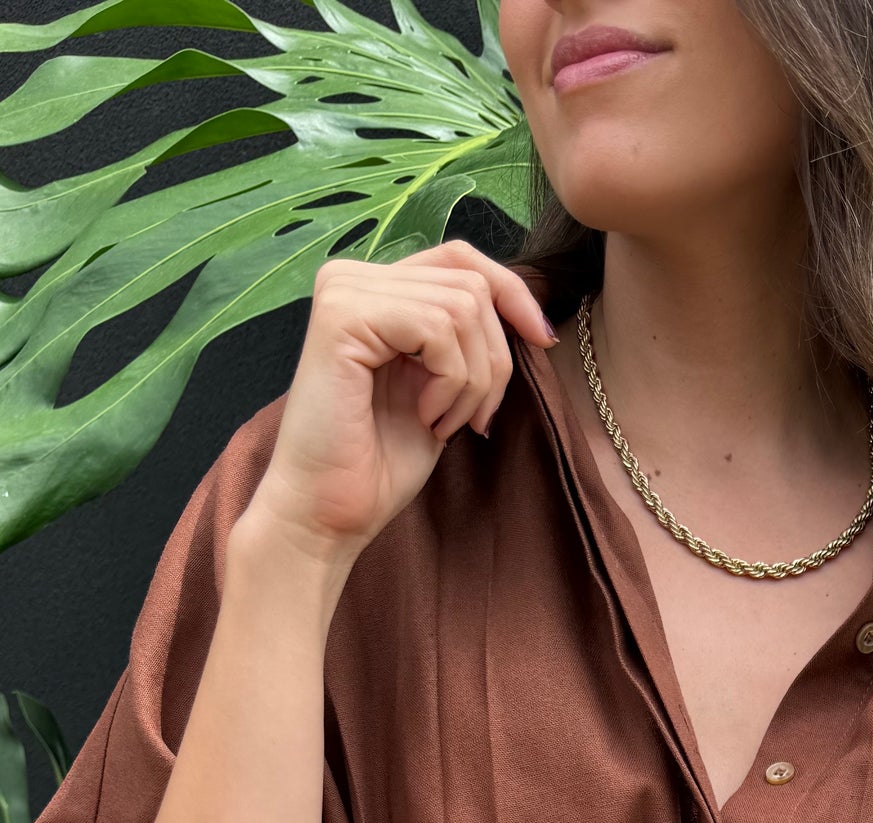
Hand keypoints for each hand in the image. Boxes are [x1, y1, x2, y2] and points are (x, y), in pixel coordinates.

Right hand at [244, 243, 556, 564]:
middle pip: (470, 283)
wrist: (329, 513)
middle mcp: (354, 278)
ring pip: (462, 306)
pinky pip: (437, 327)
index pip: (461, 258)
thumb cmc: (379, 464)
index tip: (543, 340)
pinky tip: (425, 417)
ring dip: (472, 381)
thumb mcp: (442, 390)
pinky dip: (450, 382)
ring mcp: (345, 291)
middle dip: (493, 361)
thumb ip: (466, 340)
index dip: (512, 292)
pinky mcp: (342, 315)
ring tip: (442, 424)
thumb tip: (529, 315)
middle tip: (471, 420)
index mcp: (376, 290)